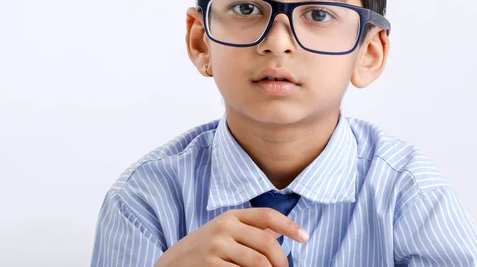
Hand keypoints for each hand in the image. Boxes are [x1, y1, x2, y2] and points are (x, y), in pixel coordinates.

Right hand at [154, 207, 308, 266]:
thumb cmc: (202, 249)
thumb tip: (280, 228)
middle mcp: (224, 228)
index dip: (289, 226)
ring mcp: (216, 247)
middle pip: (267, 243)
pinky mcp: (210, 266)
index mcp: (231, 216)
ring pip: (258, 263)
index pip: (267, 215)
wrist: (171, 264)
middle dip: (282, 261)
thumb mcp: (223, 231)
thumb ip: (249, 228)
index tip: (305, 237)